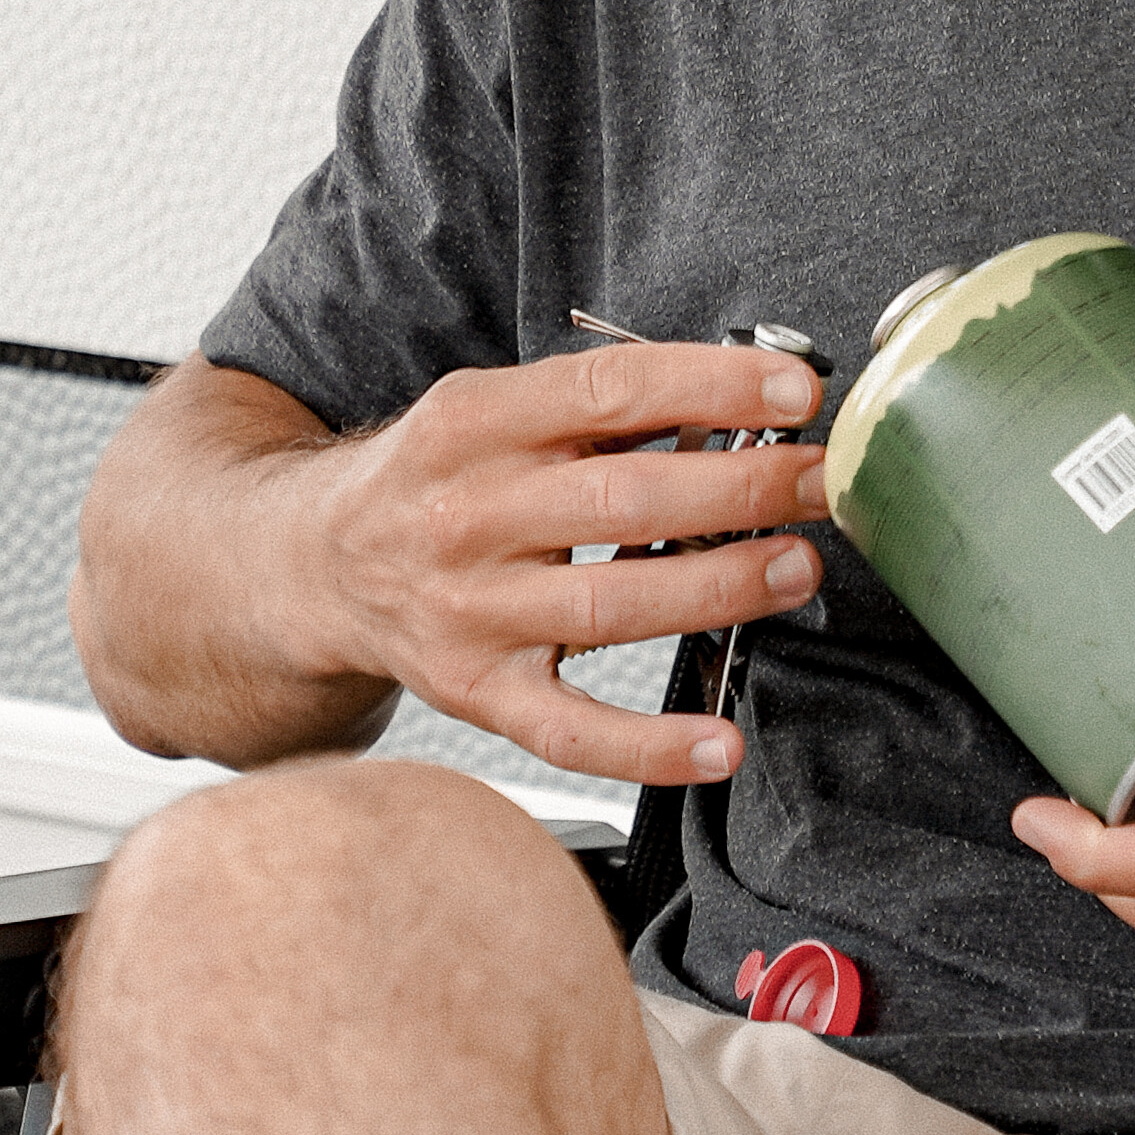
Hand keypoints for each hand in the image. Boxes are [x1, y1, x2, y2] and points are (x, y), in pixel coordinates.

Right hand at [291, 343, 831, 786]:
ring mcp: (466, 613)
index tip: (797, 392)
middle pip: (625, 501)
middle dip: (744, 490)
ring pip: (611, 607)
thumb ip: (600, 405)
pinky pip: (569, 732)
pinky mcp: (474, 694)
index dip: (711, 387)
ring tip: (798, 568)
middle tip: (824, 482)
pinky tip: (721, 743)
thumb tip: (746, 400)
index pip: (608, 390)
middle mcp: (463, 516)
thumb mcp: (491, 409)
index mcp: (473, 422)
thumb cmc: (435, 479)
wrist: (309, 566)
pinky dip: (650, 748)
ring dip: (721, 589)